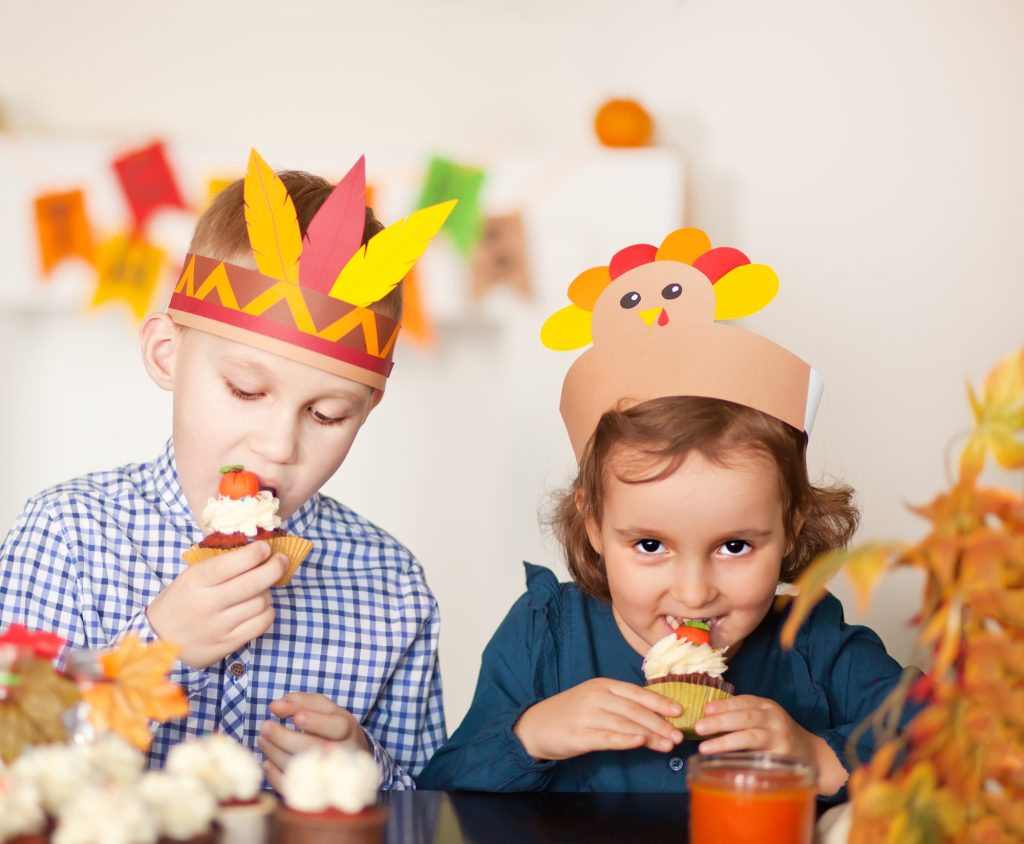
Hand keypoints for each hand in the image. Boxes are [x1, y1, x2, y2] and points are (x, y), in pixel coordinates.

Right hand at [146, 541, 285, 668]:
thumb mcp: (191, 576)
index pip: (232, 563)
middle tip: (281, 560)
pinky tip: (262, 607)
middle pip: (253, 583)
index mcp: (196, 581)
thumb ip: (221, 564)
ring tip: (262, 588)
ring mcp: (218, 626)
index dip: (255, 553)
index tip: (266, 547)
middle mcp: (207, 604)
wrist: (159, 639)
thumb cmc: (181, 600)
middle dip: (275, 568)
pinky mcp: (227, 644)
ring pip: (260, 603)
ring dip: (268, 592)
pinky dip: (267, 612)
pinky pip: (260, 625)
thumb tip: (259, 550)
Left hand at [259, 693, 371, 790]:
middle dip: (284, 737)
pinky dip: (274, 774)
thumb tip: (275, 705)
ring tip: (263, 739)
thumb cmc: (331, 726)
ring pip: (299, 766)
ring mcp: (328, 773)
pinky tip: (268, 761)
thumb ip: (301, 702)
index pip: (336, 727)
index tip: (296, 717)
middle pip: (312, 747)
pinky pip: (292, 785)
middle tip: (265, 726)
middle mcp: (342, 753)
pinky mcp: (314, 789)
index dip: (316, 722)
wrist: (349, 753)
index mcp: (346, 729)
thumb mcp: (323, 708)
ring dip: (274, 753)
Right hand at [513, 678, 683, 761]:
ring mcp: (586, 715)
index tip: (679, 711)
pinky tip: (639, 742)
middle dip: (660, 722)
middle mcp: (595, 697)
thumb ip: (620, 705)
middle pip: (634, 709)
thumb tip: (654, 717)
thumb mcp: (595, 700)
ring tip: (667, 744)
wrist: (535, 726)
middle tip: (678, 734)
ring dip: (649, 734)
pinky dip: (625, 739)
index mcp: (602, 685)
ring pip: (624, 724)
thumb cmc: (570, 713)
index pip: (636, 693)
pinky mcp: (579, 735)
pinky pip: (606, 737)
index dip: (659, 702)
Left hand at [694, 695, 847, 794]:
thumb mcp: (764, 719)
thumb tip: (706, 719)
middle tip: (698, 728)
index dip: (723, 705)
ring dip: (725, 742)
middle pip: (745, 717)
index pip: (743, 701)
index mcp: (767, 706)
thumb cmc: (778, 736)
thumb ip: (741, 716)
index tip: (704, 710)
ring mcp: (780, 738)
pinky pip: (758, 758)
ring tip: (705, 748)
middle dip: (720, 721)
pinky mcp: (782, 758)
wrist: (813, 755)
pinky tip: (725, 763)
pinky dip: (740, 759)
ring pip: (750, 737)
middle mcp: (774, 718)